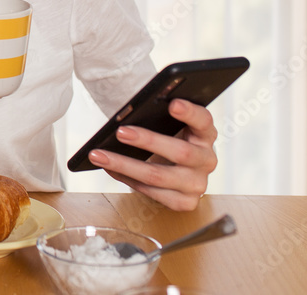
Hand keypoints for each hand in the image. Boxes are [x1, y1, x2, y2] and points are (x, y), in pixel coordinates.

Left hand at [88, 99, 218, 210]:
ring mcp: (197, 183)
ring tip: (99, 155)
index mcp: (205, 134)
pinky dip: (127, 179)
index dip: (189, 112)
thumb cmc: (169, 139)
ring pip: (159, 176)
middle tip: (121, 132)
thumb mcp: (169, 125)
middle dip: (148, 141)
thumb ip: (158, 117)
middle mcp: (207, 159)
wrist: (177, 169)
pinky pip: (152, 192)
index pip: (203, 120)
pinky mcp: (185, 202)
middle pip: (181, 152)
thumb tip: (126, 114)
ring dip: (125, 165)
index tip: (172, 103)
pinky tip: (110, 168)